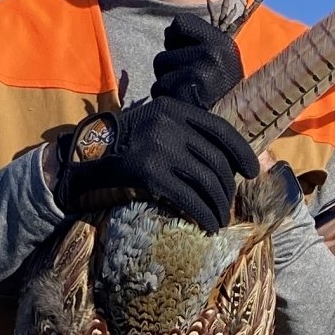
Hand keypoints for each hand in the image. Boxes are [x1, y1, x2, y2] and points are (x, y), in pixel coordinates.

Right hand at [56, 100, 257, 235]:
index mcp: (174, 109)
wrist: (82, 159)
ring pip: (206, 181)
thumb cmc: (122, 146)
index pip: (220, 129)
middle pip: (215, 161)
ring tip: (220, 220)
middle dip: (228, 189)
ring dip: (219, 206)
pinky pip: (189, 198)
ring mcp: (159, 148)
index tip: (252, 171)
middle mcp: (169, 124)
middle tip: (228, 206)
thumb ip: (184, 132)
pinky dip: (204, 214)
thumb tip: (222, 160)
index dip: (241, 152)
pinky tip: (208, 225)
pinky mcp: (149, 172)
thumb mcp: (154, 125)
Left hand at [150, 12, 243, 110]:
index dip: (174, 39)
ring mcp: (199, 73)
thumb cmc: (222, 95)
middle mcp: (213, 54)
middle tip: (189, 85)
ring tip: (188, 95)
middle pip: (164, 53)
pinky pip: (158, 89)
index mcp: (222, 43)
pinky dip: (165, 98)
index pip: (180, 22)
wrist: (236, 128)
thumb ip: (198, 44)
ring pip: (160, 70)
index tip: (184, 56)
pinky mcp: (185, 92)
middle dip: (170, 70)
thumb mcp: (221, 62)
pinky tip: (184, 105)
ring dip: (167, 84)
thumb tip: (168, 32)